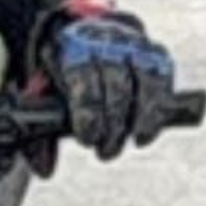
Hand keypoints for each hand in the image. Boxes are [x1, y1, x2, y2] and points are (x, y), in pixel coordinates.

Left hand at [46, 16, 175, 159]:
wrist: (84, 34)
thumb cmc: (62, 74)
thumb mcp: (44, 94)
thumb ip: (41, 130)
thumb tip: (45, 170)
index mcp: (73, 48)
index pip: (84, 79)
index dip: (88, 112)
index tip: (87, 138)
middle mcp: (106, 42)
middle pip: (117, 84)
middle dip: (113, 122)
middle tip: (105, 151)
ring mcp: (134, 45)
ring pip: (146, 81)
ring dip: (142, 117)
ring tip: (134, 142)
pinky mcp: (155, 54)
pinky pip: (164, 82)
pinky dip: (159, 110)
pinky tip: (147, 133)